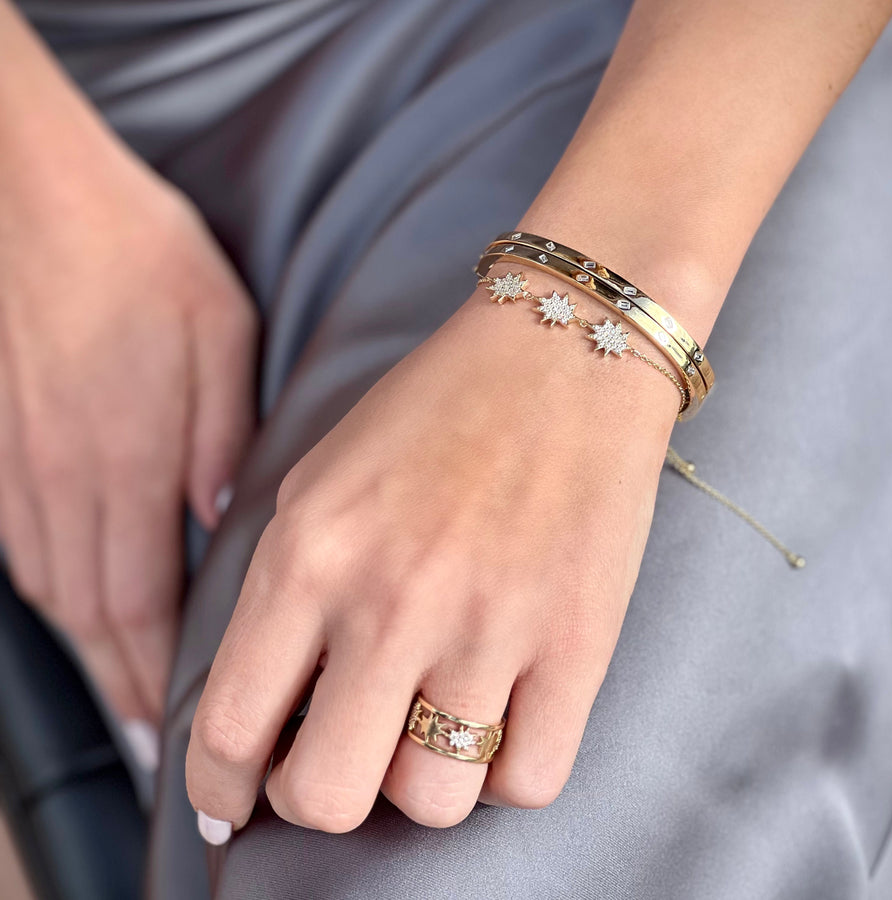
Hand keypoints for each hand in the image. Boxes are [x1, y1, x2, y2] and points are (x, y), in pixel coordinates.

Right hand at [0, 144, 257, 721]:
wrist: (30, 192)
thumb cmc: (139, 253)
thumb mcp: (218, 332)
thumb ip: (221, 437)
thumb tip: (217, 521)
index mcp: (129, 457)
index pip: (145, 599)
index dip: (164, 670)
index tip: (184, 723)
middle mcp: (63, 479)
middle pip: (95, 614)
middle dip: (129, 682)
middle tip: (160, 735)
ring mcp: (19, 465)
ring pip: (54, 590)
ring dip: (92, 648)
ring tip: (125, 689)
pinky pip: (21, 546)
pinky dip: (53, 595)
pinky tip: (76, 607)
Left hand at [185, 268, 679, 834]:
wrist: (561, 354)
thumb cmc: (435, 413)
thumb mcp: (318, 484)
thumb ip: (279, 597)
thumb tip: (266, 712)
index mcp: (309, 555)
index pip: (229, 731)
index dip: (221, 790)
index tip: (234, 801)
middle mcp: (391, 601)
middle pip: (325, 798)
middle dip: (318, 797)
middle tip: (340, 758)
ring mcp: (491, 627)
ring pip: (433, 803)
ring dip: (422, 777)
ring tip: (433, 718)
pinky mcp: (579, 642)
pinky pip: (529, 781)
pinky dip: (505, 768)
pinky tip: (500, 714)